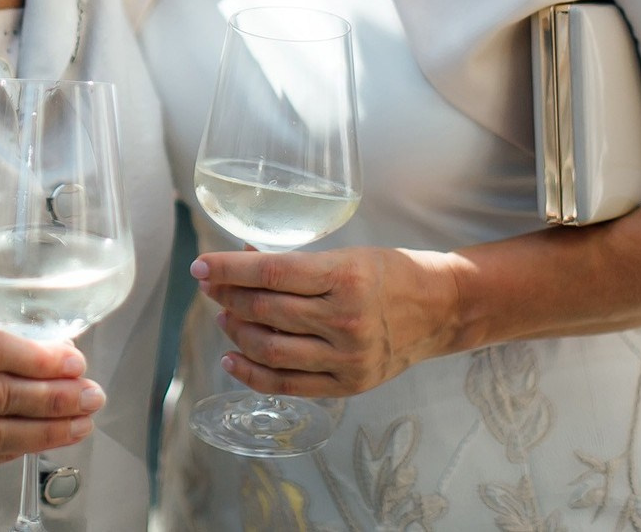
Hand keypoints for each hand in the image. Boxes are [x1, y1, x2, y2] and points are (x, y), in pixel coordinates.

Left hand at [193, 246, 460, 397]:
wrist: (438, 310)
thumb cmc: (388, 274)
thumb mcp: (346, 256)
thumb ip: (296, 265)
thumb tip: (242, 260)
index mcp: (344, 276)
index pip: (271, 273)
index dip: (229, 270)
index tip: (201, 265)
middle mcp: (344, 319)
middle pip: (266, 311)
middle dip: (228, 297)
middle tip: (211, 287)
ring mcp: (346, 357)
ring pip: (271, 349)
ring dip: (237, 332)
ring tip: (224, 317)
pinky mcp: (347, 385)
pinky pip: (287, 384)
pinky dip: (253, 374)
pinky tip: (234, 359)